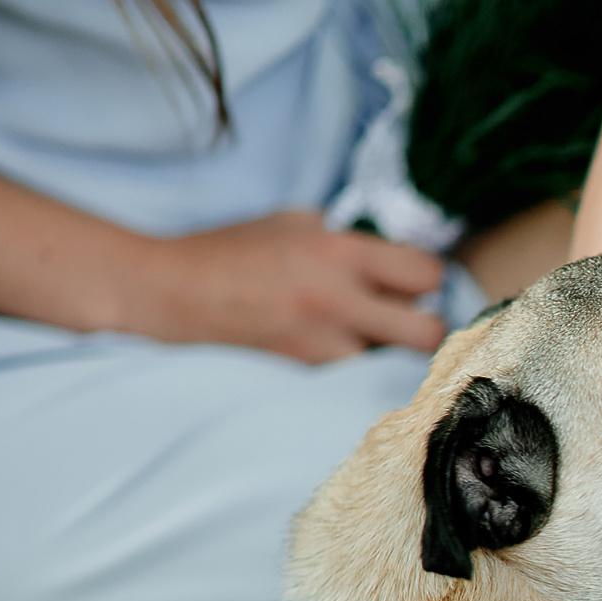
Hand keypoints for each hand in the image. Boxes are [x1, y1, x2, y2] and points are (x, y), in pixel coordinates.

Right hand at [127, 212, 446, 361]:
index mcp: (339, 253)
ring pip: (393, 364)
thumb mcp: (294, 223)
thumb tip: (389, 257)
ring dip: (387, 353)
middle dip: (427, 328)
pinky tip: (333, 352)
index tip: (414, 280)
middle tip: (408, 321)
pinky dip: (354, 368)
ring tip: (364, 338)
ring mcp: (323, 345)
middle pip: (429, 333)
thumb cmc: (231, 250)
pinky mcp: (306, 375)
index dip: (428, 278)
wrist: (172, 292)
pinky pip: (354, 377)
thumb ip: (346, 239)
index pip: (427, 273)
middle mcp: (339, 301)